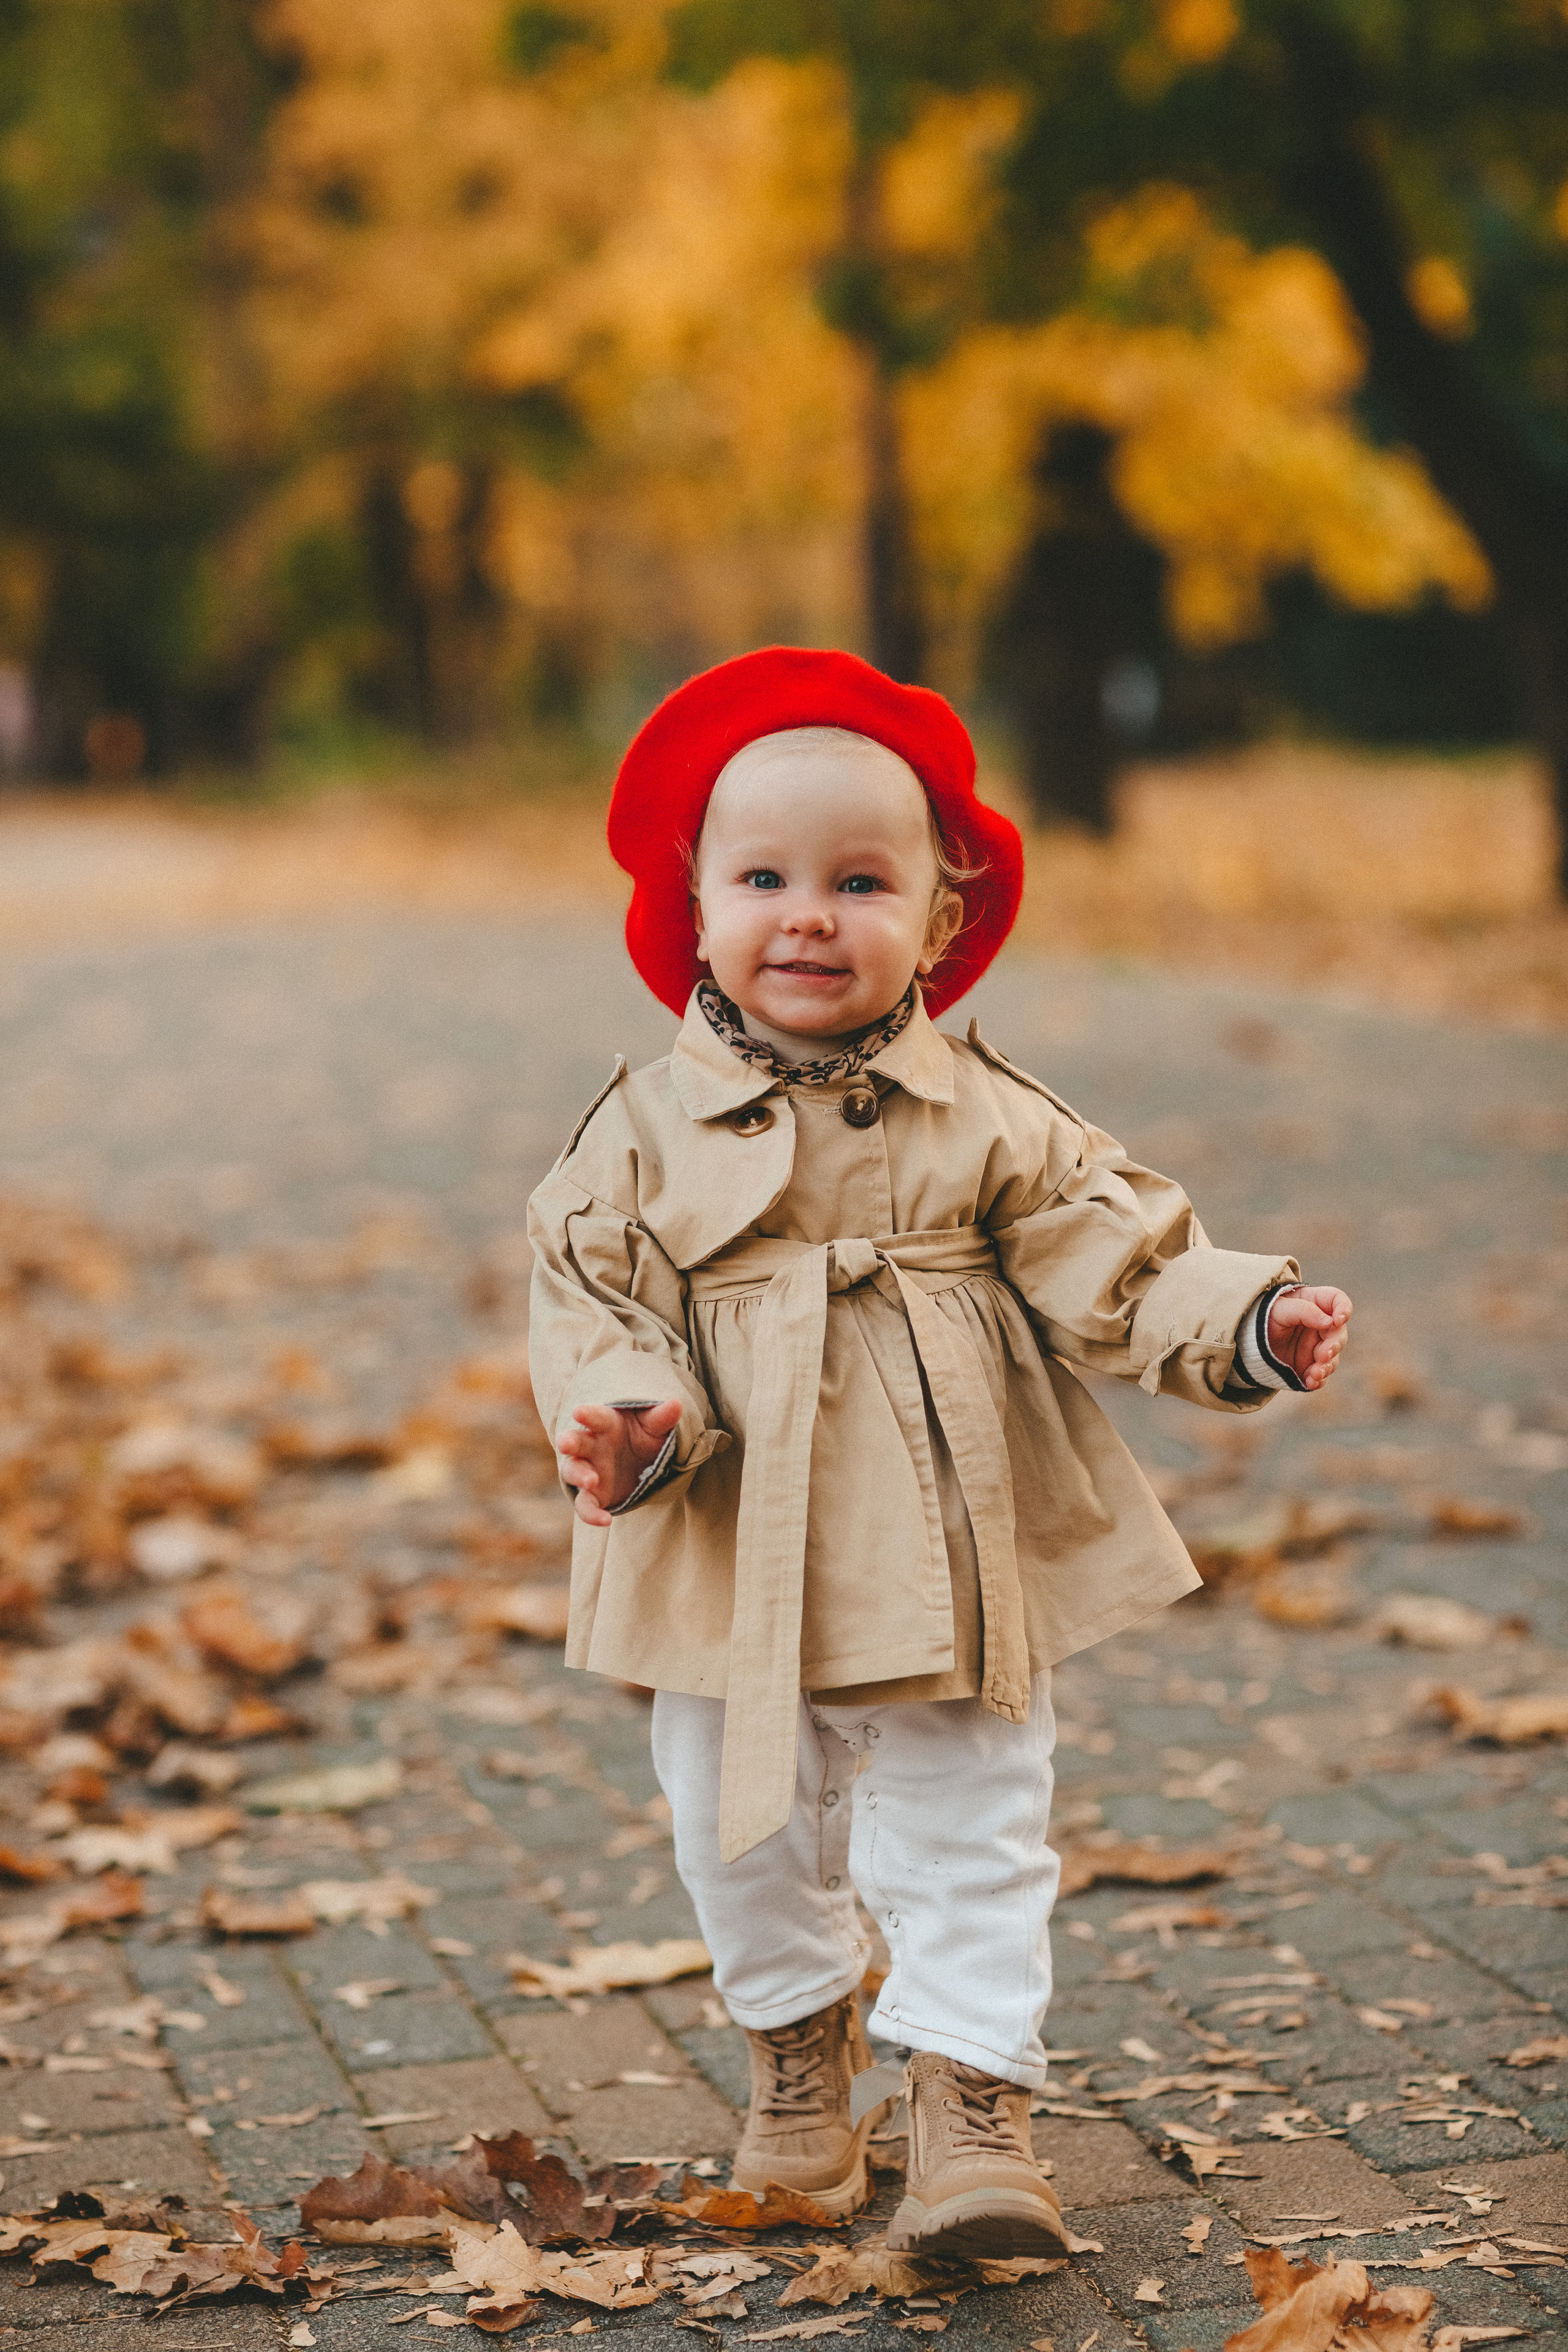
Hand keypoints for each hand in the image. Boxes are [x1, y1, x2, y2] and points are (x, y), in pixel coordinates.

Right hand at [557, 1398, 682, 1525]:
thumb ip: (662, 1418)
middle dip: (569, 1441)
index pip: (595, 1416)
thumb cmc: (644, 1436)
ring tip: (590, 1481)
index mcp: (605, 1423)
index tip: (578, 1412)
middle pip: (574, 1442)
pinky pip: (585, 1505)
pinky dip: (590, 1513)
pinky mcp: (593, 1494)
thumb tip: (676, 1403)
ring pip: (573, 1471)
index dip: (587, 1414)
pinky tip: (605, 1520)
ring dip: (578, 1475)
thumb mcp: (655, 1426)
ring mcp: (589, 1470)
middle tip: (566, 1443)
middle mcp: (592, 1445)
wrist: (643, 1462)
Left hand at [1267, 1285, 1352, 1391]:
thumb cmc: (1266, 1316)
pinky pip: (1320, 1375)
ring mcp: (1317, 1347)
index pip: (1338, 1301)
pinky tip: (1311, 1382)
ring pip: (1332, 1358)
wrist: (1248, 1340)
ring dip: (1327, 1366)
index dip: (1344, 1309)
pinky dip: (1318, 1380)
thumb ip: (1304, 1311)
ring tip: (1315, 1373)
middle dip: (1334, 1345)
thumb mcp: (1280, 1309)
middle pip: (1338, 1334)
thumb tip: (1330, 1321)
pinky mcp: (1309, 1366)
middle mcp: (1321, 1327)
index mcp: (1316, 1304)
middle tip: (1323, 1354)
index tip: (1339, 1319)